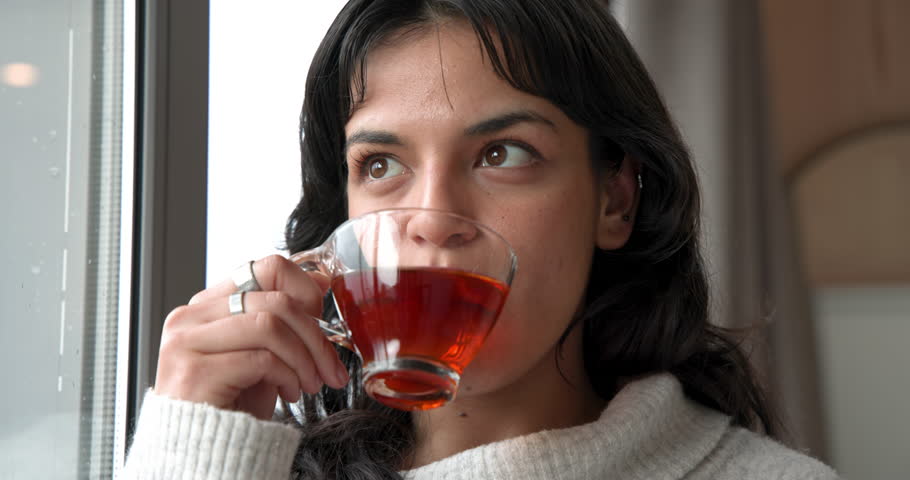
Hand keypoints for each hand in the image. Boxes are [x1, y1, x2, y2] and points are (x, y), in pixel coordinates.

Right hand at [153, 255, 347, 419]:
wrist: (203, 452)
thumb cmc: (232, 403)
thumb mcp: (262, 353)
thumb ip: (280, 319)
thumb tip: (319, 281)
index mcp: (207, 306)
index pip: (264, 268)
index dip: (304, 288)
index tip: (322, 316)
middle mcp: (190, 317)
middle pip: (275, 300)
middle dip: (315, 336)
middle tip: (329, 367)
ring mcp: (186, 342)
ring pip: (270, 325)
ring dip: (304, 358)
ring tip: (310, 383)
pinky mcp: (194, 371)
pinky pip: (261, 359)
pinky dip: (287, 376)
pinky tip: (289, 394)